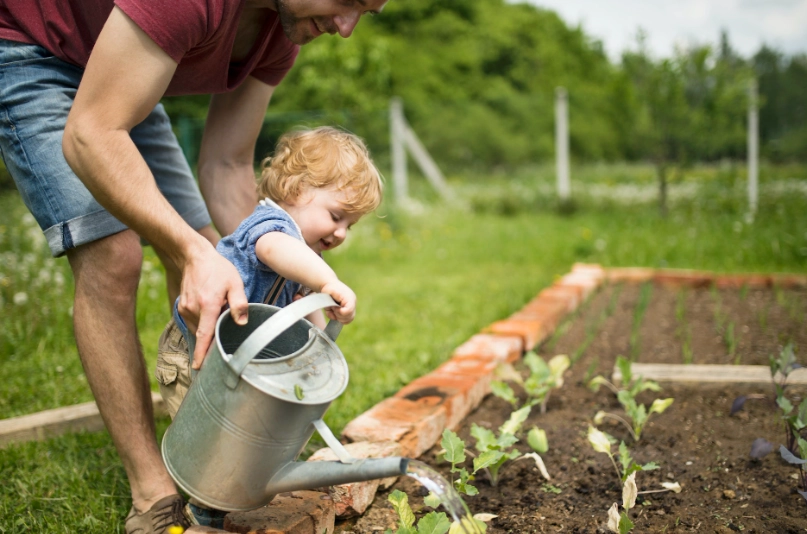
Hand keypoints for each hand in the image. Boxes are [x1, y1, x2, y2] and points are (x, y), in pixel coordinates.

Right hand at [177, 246, 247, 368]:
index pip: (204, 335)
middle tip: (223, 336)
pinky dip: (202, 321)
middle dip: (213, 337)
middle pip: (204, 332)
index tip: (198, 367)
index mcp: (208, 305)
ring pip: (198, 327)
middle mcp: (193, 309)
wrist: (195, 257)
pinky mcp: (181, 307)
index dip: (202, 353)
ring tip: (218, 311)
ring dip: (208, 326)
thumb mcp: (235, 283)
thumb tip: (242, 323)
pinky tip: (210, 311)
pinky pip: (193, 321)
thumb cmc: (218, 269)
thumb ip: (239, 304)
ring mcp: (185, 308)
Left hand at [320, 280, 355, 323]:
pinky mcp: (350, 310)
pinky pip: (346, 320)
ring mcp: (352, 307)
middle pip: (349, 317)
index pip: (348, 310)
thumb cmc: (329, 288)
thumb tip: (337, 310)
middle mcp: (353, 303)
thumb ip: (331, 302)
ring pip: (348, 320)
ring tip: (333, 310)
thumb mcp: (328, 292)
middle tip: (332, 308)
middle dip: (338, 315)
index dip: (339, 312)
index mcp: (349, 297)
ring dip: (338, 317)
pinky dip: (339, 318)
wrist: (331, 285)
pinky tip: (334, 312)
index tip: (333, 307)